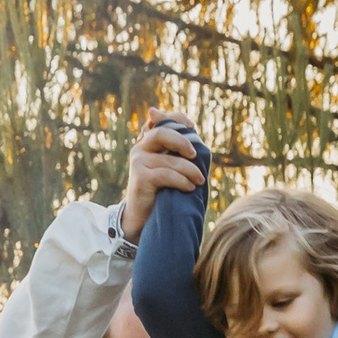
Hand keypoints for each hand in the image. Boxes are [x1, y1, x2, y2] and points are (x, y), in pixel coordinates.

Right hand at [120, 108, 201, 244]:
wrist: (143, 219)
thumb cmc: (162, 193)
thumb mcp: (172, 169)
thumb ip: (179, 152)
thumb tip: (192, 131)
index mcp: (148, 143)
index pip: (160, 121)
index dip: (175, 118)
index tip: (192, 126)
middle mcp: (140, 148)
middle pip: (161, 133)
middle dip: (182, 141)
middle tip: (195, 155)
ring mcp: (137, 162)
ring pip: (168, 160)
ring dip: (189, 170)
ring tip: (200, 180)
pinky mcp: (139, 177)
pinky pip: (165, 175)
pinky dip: (181, 181)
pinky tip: (190, 187)